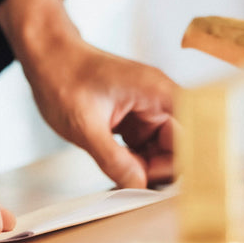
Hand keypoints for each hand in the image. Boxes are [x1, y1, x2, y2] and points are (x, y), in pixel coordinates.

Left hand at [0, 0, 177, 187]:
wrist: (46, 56)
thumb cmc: (62, 76)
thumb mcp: (85, 126)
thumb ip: (114, 160)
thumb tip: (138, 186)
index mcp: (157, 92)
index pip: (197, 129)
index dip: (194, 158)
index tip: (180, 185)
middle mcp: (158, 100)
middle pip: (181, 145)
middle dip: (162, 169)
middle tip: (136, 186)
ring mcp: (146, 110)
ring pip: (162, 150)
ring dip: (146, 167)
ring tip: (121, 178)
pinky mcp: (133, 119)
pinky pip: (145, 147)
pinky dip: (134, 161)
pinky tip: (117, 169)